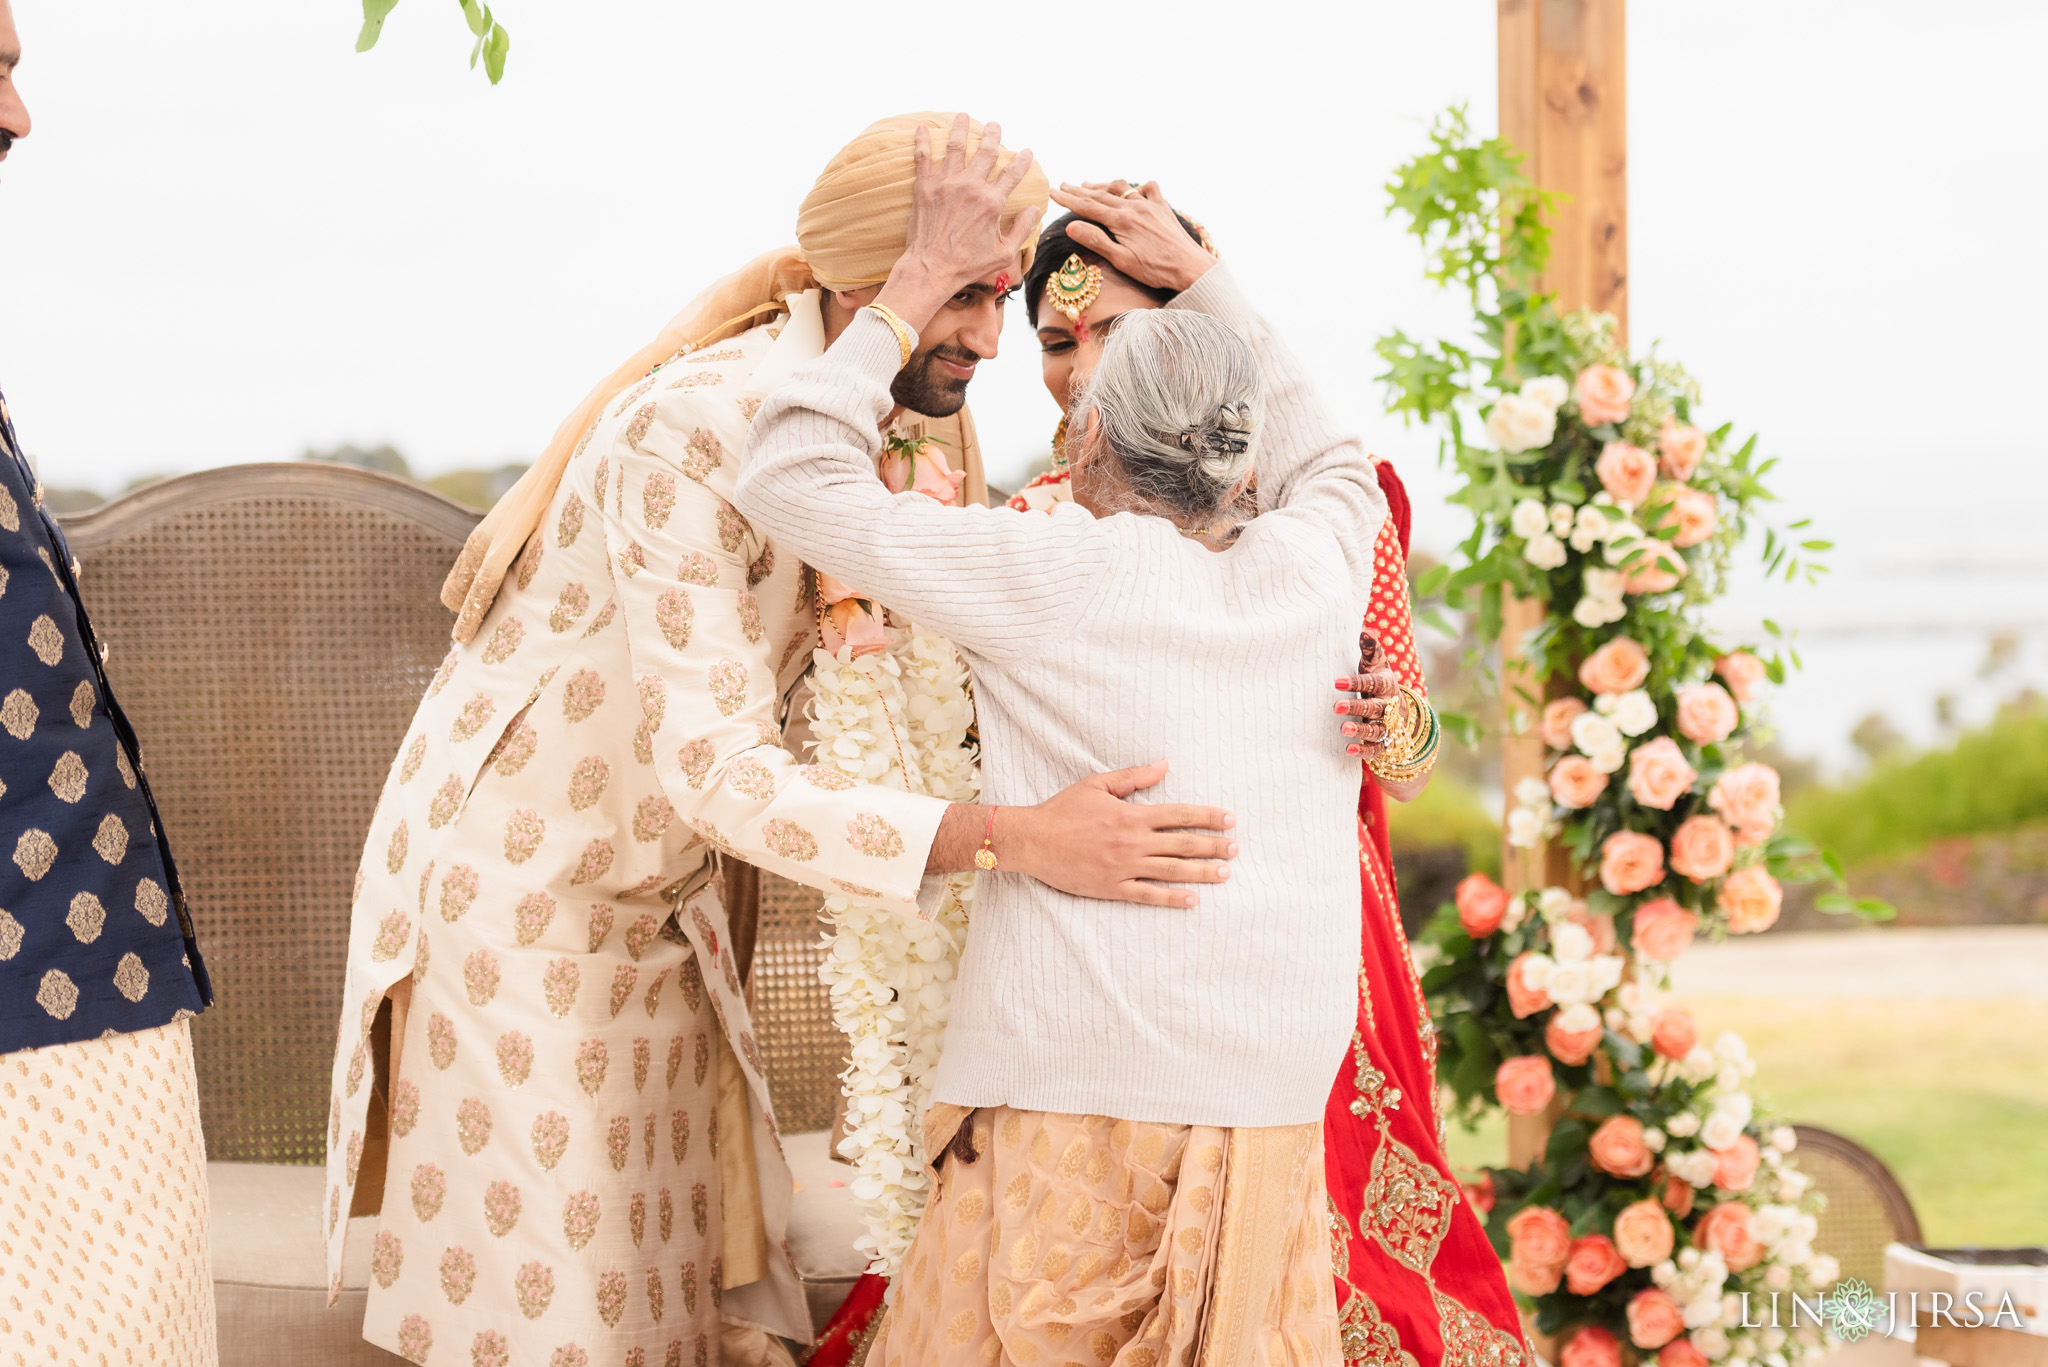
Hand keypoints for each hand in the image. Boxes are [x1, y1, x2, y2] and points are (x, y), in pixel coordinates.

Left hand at [874, 114, 1041, 333]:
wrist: (931, 268)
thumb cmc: (968, 265)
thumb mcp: (1004, 253)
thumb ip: (1022, 228)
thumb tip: (1033, 208)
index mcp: (992, 202)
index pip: (1013, 173)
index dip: (1022, 160)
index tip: (1026, 152)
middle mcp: (971, 187)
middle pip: (986, 151)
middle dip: (993, 135)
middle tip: (995, 125)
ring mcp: (946, 184)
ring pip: (956, 146)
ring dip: (961, 128)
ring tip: (963, 115)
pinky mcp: (925, 187)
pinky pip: (923, 157)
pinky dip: (923, 140)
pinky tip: (923, 127)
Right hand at [1008, 761, 1235, 908]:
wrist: (1032, 840)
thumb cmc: (1063, 810)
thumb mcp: (1097, 784)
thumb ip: (1134, 777)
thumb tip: (1164, 765)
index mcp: (1131, 815)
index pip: (1179, 815)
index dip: (1207, 817)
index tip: (1229, 819)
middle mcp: (1132, 842)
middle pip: (1182, 844)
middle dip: (1213, 846)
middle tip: (1236, 849)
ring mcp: (1124, 867)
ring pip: (1171, 871)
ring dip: (1201, 872)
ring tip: (1225, 873)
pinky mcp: (1112, 887)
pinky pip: (1148, 895)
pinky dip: (1171, 898)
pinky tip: (1192, 899)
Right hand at [1049, 180, 1215, 293]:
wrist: (1189, 267)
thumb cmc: (1155, 270)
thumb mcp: (1121, 260)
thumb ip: (1095, 240)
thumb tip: (1070, 225)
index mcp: (1121, 220)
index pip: (1087, 206)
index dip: (1068, 199)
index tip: (1052, 192)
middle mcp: (1134, 207)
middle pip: (1100, 194)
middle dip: (1080, 190)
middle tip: (1063, 184)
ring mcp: (1149, 205)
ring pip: (1121, 188)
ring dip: (1103, 185)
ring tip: (1089, 184)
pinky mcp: (1162, 208)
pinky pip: (1148, 188)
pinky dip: (1136, 186)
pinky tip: (1131, 190)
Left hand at [1335, 630, 1398, 759]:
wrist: (1398, 710)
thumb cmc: (1378, 682)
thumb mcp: (1376, 665)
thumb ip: (1370, 649)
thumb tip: (1366, 630)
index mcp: (1386, 685)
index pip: (1373, 682)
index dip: (1356, 682)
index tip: (1336, 682)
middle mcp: (1389, 706)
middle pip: (1376, 707)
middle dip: (1357, 707)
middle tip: (1336, 707)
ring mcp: (1388, 726)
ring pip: (1377, 729)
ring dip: (1361, 730)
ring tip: (1343, 728)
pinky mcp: (1384, 743)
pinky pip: (1376, 749)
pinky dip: (1364, 751)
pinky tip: (1348, 750)